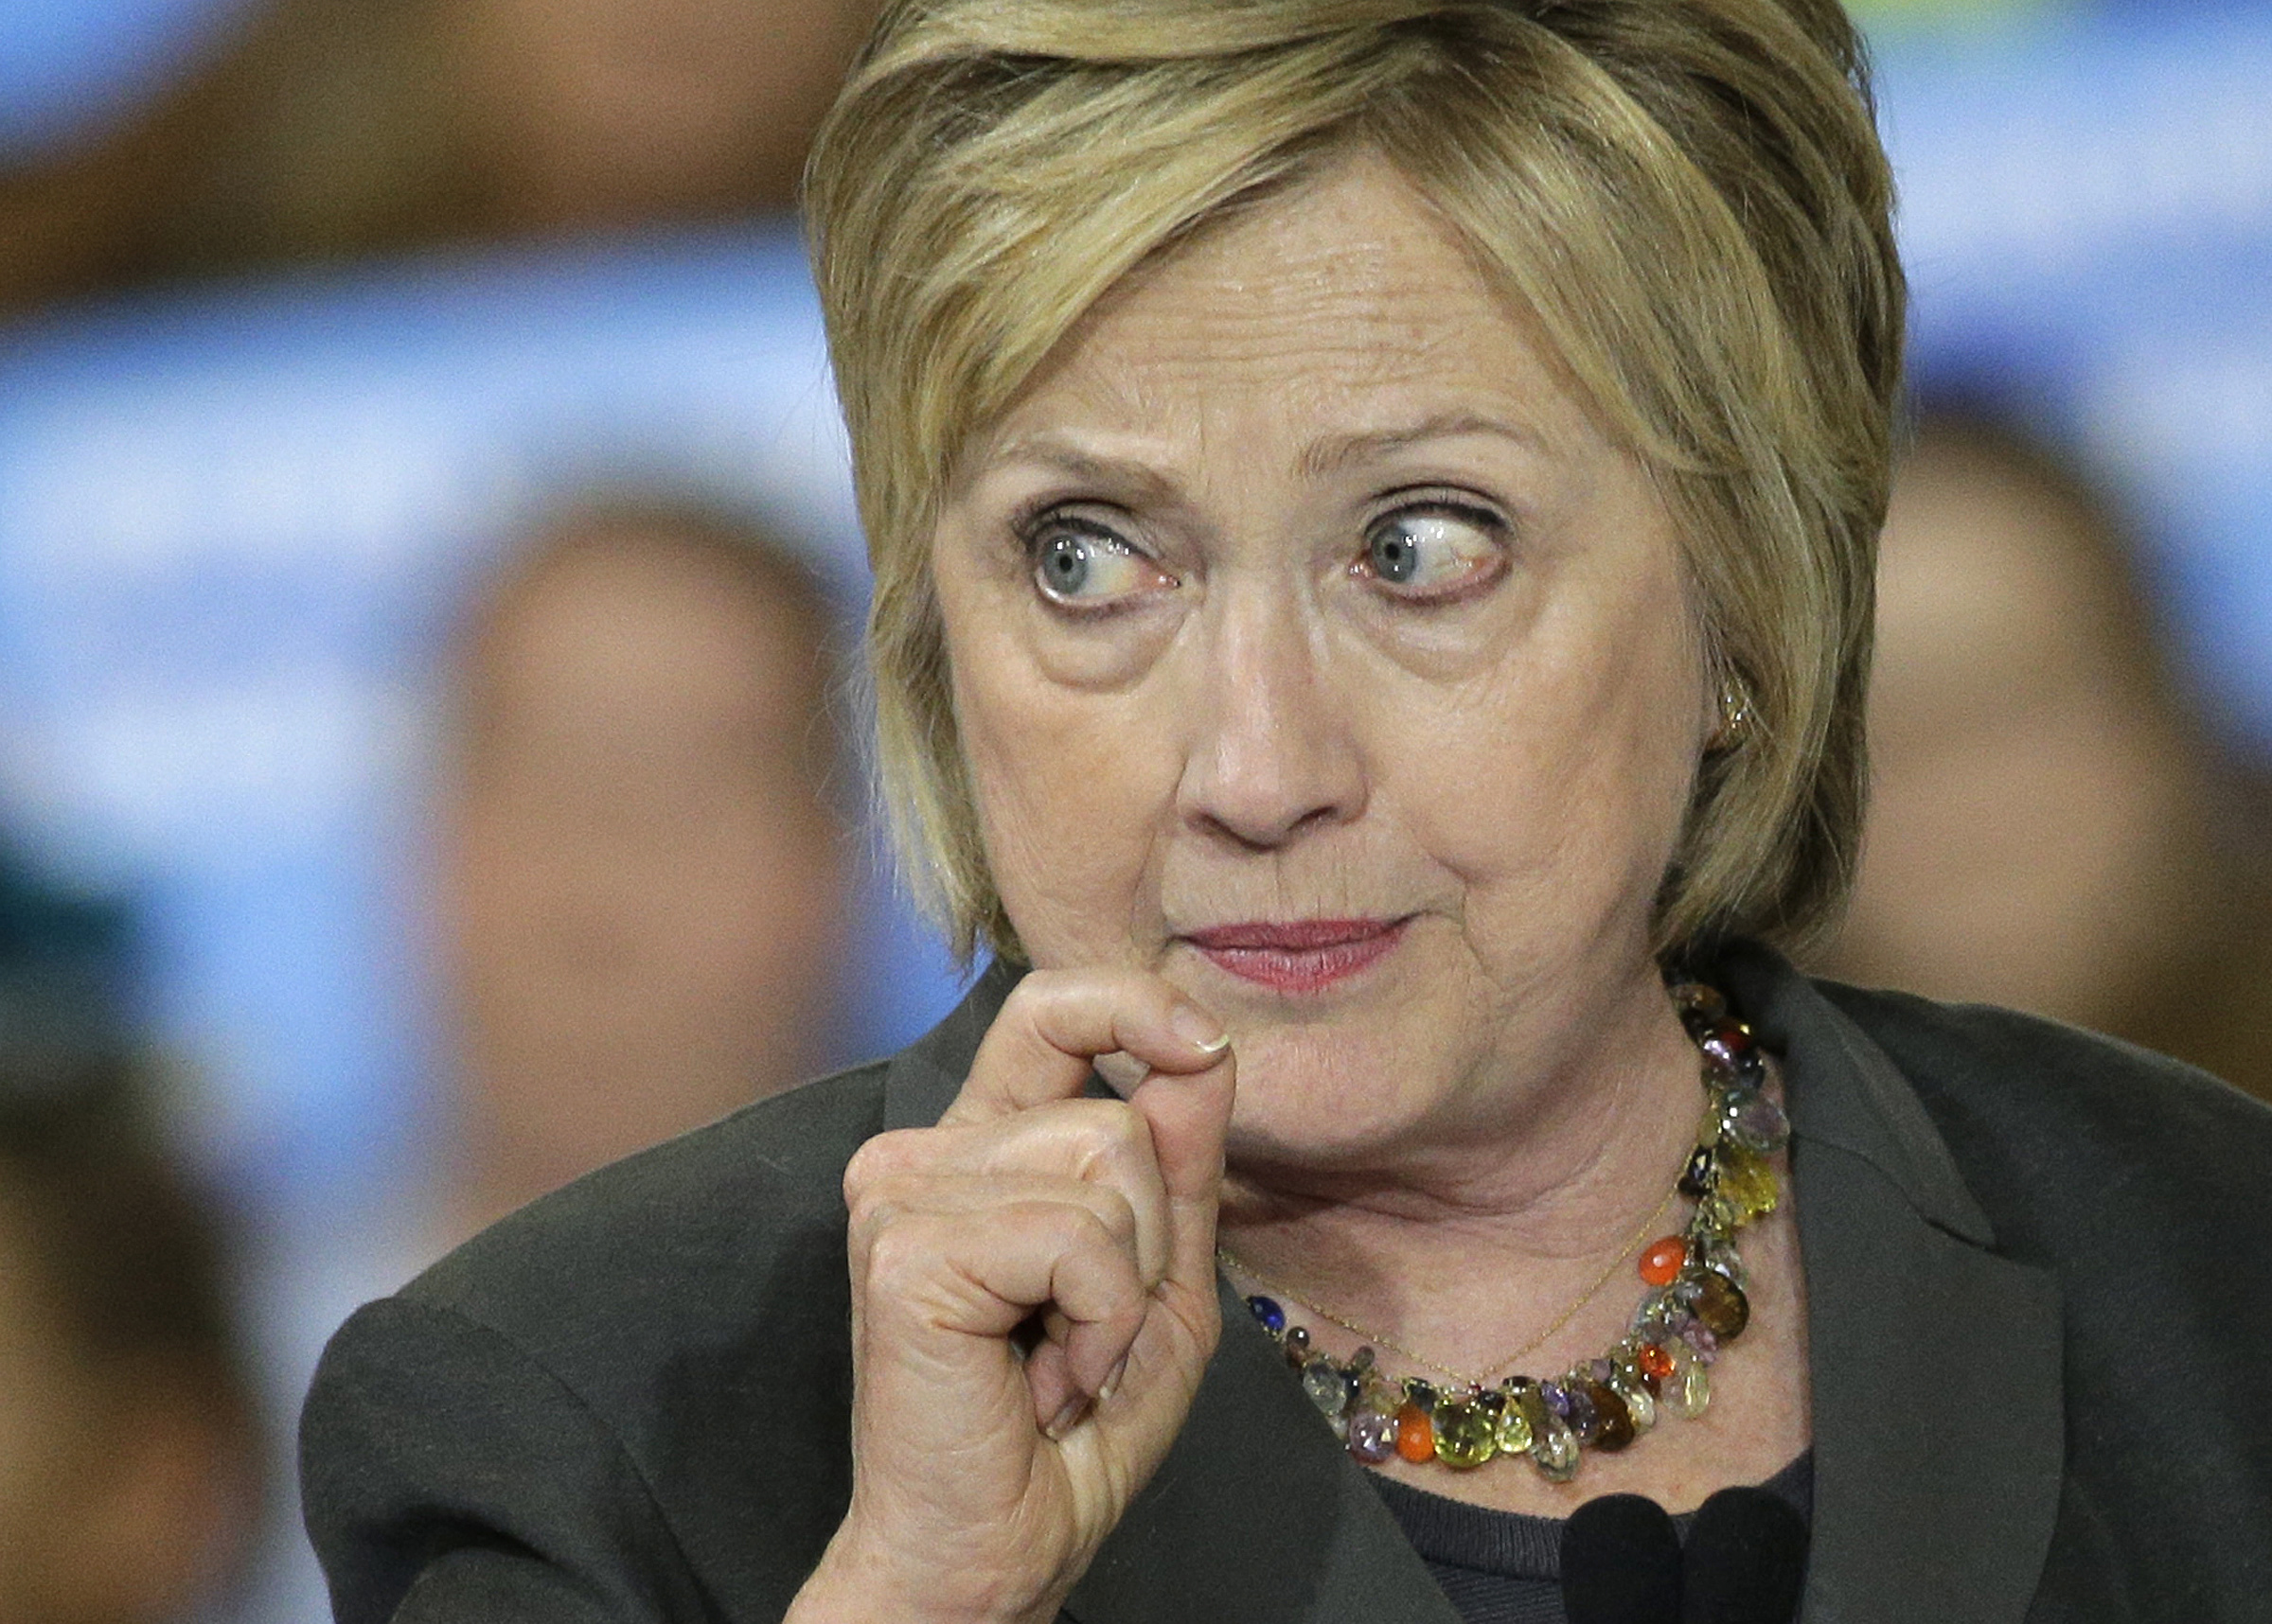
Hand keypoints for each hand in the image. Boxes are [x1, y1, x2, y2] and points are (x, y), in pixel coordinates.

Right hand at [788, 970, 1235, 1623]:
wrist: (991, 1556)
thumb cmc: (1068, 1435)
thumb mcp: (1158, 1284)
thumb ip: (1178, 1168)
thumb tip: (1206, 1049)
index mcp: (979, 1148)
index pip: (1048, 1011)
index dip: (1131, 1004)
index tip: (1199, 1042)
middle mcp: (922, 1150)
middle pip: (1114, 1116)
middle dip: (1145, 1243)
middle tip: (1084, 1339)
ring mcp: (901, 1190)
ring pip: (1106, 1163)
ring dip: (1122, 1294)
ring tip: (1061, 1364)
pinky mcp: (904, 1246)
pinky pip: (1078, 1238)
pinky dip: (1099, 1322)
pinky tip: (1044, 1383)